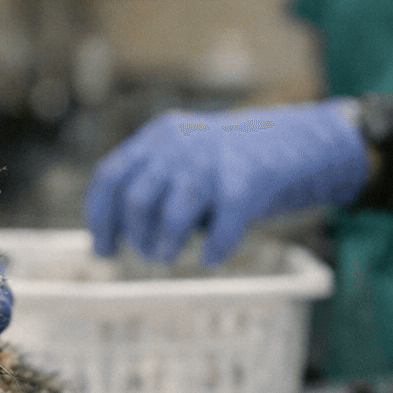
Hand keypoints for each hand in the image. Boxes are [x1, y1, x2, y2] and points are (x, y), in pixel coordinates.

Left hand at [84, 98, 370, 264]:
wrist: (291, 141)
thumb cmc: (224, 164)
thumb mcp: (179, 159)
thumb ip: (147, 186)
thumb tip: (106, 239)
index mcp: (158, 136)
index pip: (111, 177)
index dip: (101, 218)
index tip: (103, 249)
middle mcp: (181, 145)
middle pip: (138, 200)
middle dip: (136, 237)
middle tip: (147, 253)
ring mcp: (214, 164)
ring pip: (172, 218)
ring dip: (164, 247)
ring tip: (168, 256)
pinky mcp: (246, 187)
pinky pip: (219, 232)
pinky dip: (210, 252)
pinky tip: (211, 256)